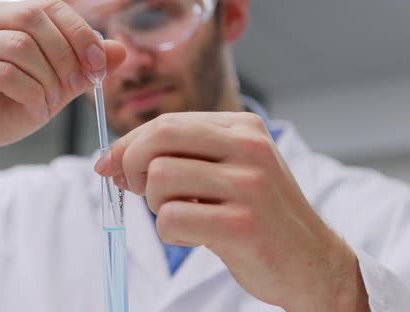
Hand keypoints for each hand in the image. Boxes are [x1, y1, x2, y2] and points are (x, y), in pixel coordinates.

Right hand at [0, 0, 124, 171]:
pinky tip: (33, 109)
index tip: (99, 64)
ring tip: (49, 103)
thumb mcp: (51, 87)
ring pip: (20, 46)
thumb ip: (80, 68)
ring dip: (46, 79)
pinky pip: (4, 73)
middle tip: (73, 86)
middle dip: (65, 55)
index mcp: (0, 15)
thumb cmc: (0, 109)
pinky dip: (29, 94)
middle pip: (33, 18)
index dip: (79, 32)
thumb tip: (119, 50)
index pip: (49, 6)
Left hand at [94, 112, 368, 310]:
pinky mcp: (241, 225)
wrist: (310, 261)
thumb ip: (179, 156)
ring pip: (159, 179)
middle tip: (139, 189)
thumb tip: (112, 159)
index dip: (128, 144)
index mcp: (243, 128)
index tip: (110, 164)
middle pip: (158, 139)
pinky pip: (170, 220)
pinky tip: (196, 236)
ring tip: (184, 215)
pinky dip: (170, 233)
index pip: (166, 123)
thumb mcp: (228, 169)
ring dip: (157, 205)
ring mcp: (247, 185)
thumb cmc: (259, 213)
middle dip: (132, 165)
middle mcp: (248, 148)